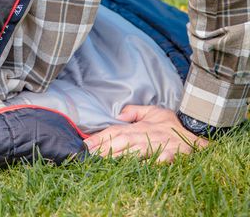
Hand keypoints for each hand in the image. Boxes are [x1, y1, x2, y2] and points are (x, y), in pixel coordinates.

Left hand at [84, 105, 207, 162]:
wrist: (197, 134)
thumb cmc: (171, 125)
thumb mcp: (152, 112)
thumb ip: (134, 111)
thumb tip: (118, 114)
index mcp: (138, 127)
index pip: (114, 131)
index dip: (99, 138)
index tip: (84, 146)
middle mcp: (145, 136)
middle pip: (120, 142)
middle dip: (103, 149)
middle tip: (88, 156)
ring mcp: (158, 146)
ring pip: (134, 152)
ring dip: (119, 157)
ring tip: (103, 163)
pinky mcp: (171, 155)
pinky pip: (159, 161)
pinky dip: (149, 164)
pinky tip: (136, 169)